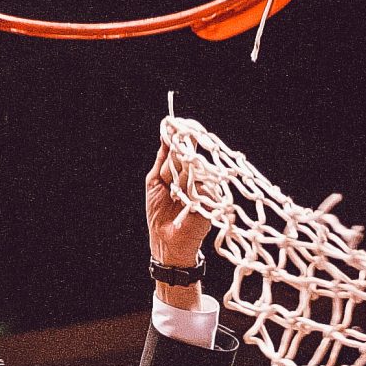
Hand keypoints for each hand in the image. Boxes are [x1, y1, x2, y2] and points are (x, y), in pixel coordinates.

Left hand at [145, 137, 211, 269]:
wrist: (166, 241)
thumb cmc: (159, 213)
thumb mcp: (155, 181)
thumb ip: (162, 159)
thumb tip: (166, 135)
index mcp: (182, 171)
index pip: (182, 150)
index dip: (179, 139)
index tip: (173, 124)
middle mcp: (195, 177)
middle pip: (188, 157)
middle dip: (179, 156)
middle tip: (174, 157)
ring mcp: (204, 187)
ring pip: (194, 170)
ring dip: (182, 176)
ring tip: (174, 192)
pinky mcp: (210, 199)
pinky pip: (201, 185)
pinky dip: (189, 189)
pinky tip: (183, 198)